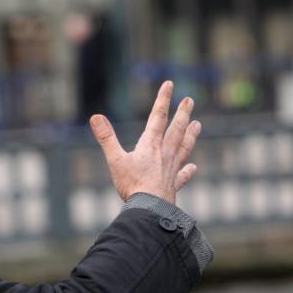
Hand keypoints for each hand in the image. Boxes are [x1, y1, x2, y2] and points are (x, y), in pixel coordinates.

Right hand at [88, 81, 201, 204]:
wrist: (150, 209)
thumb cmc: (132, 184)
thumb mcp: (115, 160)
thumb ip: (106, 138)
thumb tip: (95, 117)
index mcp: (150, 145)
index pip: (158, 116)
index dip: (163, 99)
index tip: (169, 84)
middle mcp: (164, 153)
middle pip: (176, 129)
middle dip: (182, 113)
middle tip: (189, 100)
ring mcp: (171, 169)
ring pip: (184, 147)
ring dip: (190, 135)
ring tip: (197, 124)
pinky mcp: (173, 184)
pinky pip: (183, 175)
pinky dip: (188, 171)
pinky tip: (193, 167)